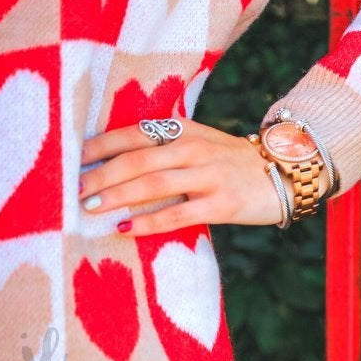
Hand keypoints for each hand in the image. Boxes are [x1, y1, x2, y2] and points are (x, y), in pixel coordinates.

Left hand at [79, 119, 307, 235]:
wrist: (286, 172)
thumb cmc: (234, 162)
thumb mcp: (201, 142)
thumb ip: (166, 146)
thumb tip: (116, 163)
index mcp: (184, 131)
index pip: (133, 134)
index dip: (100, 145)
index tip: (74, 158)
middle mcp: (193, 149)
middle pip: (137, 160)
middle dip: (101, 175)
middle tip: (74, 190)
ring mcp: (208, 177)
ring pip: (153, 185)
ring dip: (117, 196)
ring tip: (90, 208)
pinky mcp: (221, 205)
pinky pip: (178, 215)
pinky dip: (149, 222)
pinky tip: (125, 229)